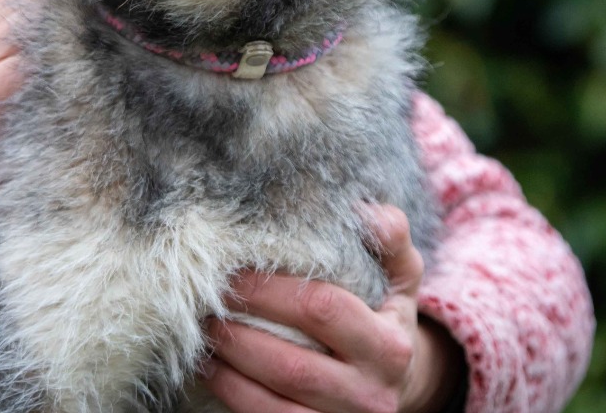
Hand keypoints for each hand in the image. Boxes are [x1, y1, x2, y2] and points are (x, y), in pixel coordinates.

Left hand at [202, 205, 464, 412]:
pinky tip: (212, 371)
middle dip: (241, 332)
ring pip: (274, 404)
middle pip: (292, 364)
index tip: (236, 272)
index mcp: (390, 346)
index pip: (323, 311)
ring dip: (229, 369)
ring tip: (204, 335)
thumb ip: (390, 238)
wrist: (398, 386)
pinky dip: (234, 398)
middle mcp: (371, 395)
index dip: (272, 291)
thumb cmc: (385, 316)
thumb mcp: (401, 276)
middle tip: (207, 303)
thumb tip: (367, 212)